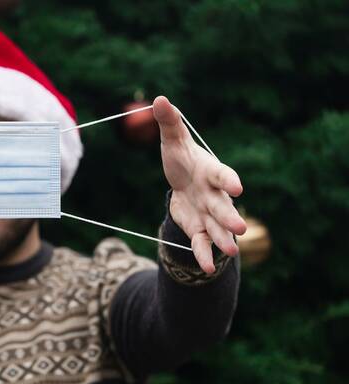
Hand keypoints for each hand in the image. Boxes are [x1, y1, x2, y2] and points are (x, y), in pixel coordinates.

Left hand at [153, 96, 246, 272]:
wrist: (181, 182)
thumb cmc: (181, 159)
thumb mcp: (172, 141)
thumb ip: (169, 122)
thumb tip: (159, 98)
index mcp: (211, 172)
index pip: (223, 175)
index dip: (230, 180)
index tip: (237, 187)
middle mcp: (214, 195)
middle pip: (223, 207)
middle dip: (230, 217)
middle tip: (240, 228)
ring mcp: (208, 214)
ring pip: (218, 229)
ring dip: (224, 240)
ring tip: (232, 250)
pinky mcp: (198, 228)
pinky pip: (202, 243)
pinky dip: (204, 255)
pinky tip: (205, 268)